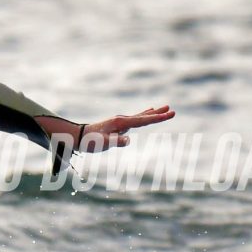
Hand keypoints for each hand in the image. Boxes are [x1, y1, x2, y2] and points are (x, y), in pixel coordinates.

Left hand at [41, 106, 176, 152]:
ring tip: (164, 108)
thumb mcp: (102, 143)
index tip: (170, 114)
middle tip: (172, 109)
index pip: (143, 120)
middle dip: (158, 114)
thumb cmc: (90, 141)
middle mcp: (122, 119)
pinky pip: (135, 119)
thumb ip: (116, 141)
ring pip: (141, 116)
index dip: (157, 118)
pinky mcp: (118, 125)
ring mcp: (120, 121)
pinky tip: (147, 112)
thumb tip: (129, 140)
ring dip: (153, 113)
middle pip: (144, 116)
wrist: (78, 136)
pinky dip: (144, 115)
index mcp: (121, 122)